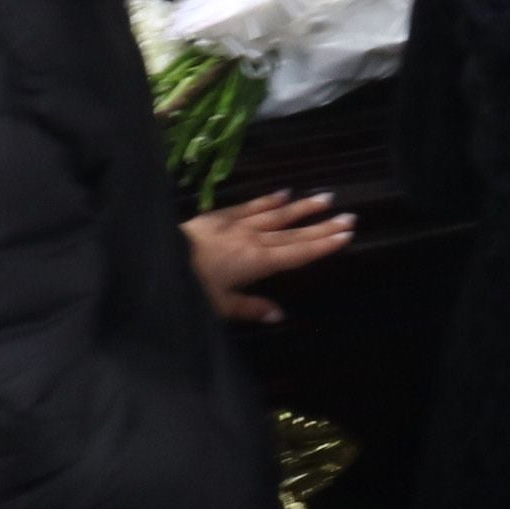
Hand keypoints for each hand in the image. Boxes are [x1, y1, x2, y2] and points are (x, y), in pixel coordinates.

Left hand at [184, 191, 355, 324]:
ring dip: (302, 207)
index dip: (323, 245)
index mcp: (258, 263)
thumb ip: (251, 308)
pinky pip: (251, 205)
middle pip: (294, 232)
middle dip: (322, 225)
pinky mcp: (220, 215)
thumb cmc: (191, 285)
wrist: (160, 256)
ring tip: (326, 198)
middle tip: (349, 216)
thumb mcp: (221, 306)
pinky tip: (284, 193)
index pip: (298, 253)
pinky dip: (269, 200)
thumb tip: (280, 315)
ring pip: (277, 214)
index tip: (346, 235)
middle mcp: (254, 239)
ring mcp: (238, 224)